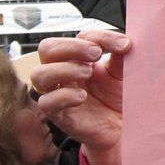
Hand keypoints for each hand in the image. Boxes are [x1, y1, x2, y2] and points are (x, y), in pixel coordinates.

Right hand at [31, 30, 130, 164]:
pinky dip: (63, 96)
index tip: (122, 44)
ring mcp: (59, 93)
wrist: (125, 128)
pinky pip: (46, 103)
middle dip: (70, 46)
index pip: (78, 37)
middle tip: (96, 53)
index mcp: (78, 58)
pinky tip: (82, 96)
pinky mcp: (60, 116)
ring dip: (63, 69)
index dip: (98, 36)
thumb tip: (125, 40)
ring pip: (38, 75)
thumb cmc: (118, 97)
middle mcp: (64, 73)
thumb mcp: (123, 71)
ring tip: (88, 72)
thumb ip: (121, 54)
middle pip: (46, 48)